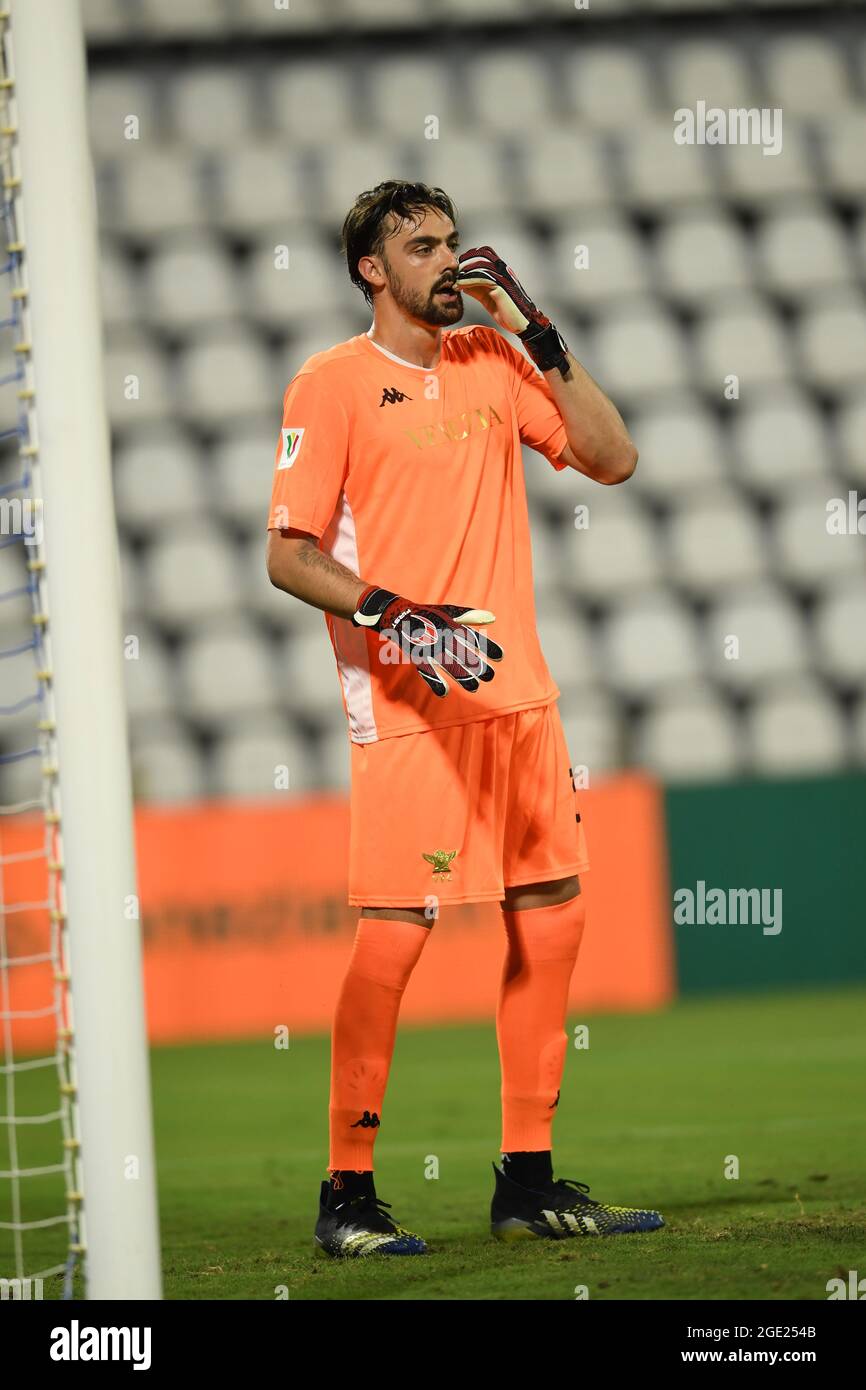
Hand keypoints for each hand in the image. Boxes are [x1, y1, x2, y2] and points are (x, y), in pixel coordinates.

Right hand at [351, 586, 503, 697]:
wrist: (398, 614)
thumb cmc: (429, 614)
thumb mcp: (450, 611)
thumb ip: (471, 616)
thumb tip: (492, 618)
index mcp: (451, 625)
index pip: (473, 637)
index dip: (488, 647)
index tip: (500, 657)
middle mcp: (442, 636)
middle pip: (463, 654)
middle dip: (477, 666)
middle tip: (489, 676)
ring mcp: (429, 647)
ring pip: (448, 664)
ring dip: (462, 676)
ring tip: (475, 687)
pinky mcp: (417, 656)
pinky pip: (427, 671)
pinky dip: (435, 682)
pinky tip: (445, 693)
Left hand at [456, 245, 569, 374]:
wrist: (521, 323)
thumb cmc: (506, 312)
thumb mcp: (487, 298)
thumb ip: (477, 289)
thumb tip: (462, 284)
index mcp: (501, 271)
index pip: (484, 254)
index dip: (470, 257)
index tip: (458, 269)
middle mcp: (503, 270)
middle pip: (482, 254)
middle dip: (466, 261)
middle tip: (454, 273)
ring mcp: (503, 277)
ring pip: (480, 265)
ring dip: (465, 272)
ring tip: (455, 281)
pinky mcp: (501, 287)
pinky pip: (482, 278)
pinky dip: (468, 281)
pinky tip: (460, 287)